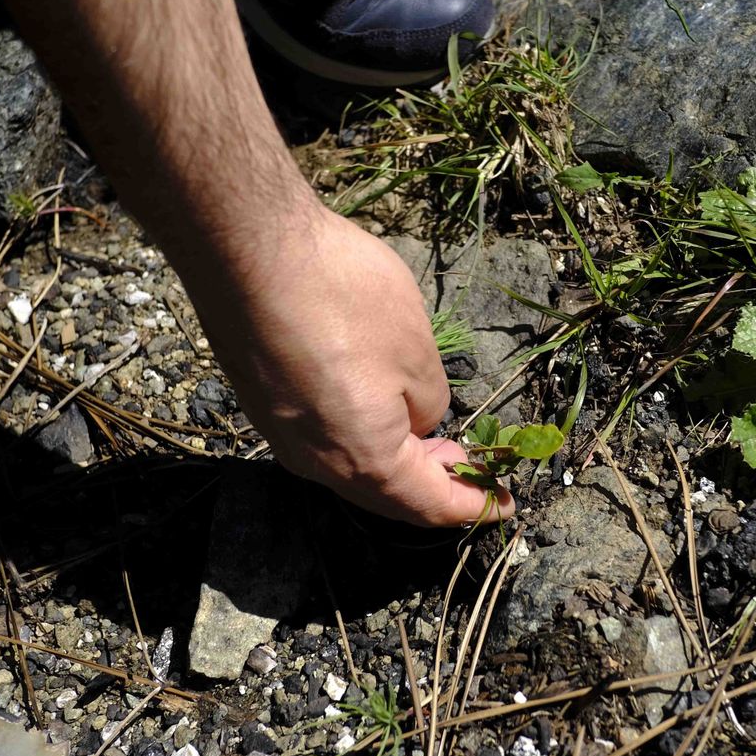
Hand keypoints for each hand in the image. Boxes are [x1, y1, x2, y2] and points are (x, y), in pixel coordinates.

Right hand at [181, 205, 515, 526]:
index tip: (506, 502)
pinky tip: (378, 405)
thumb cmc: (344, 300)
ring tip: (431, 437)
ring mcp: (281, 434)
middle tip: (473, 466)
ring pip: (351, 465)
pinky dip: (362, 435)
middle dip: (435, 485)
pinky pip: (324, 437)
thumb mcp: (418, 354)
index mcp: (364, 460)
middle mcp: (316, 462)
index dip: (473, 506)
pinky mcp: (262, 401)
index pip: (428, 505)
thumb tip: (415, 419)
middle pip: (385, 494)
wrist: (249, 249)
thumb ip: (428, 404)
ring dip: (396, 458)